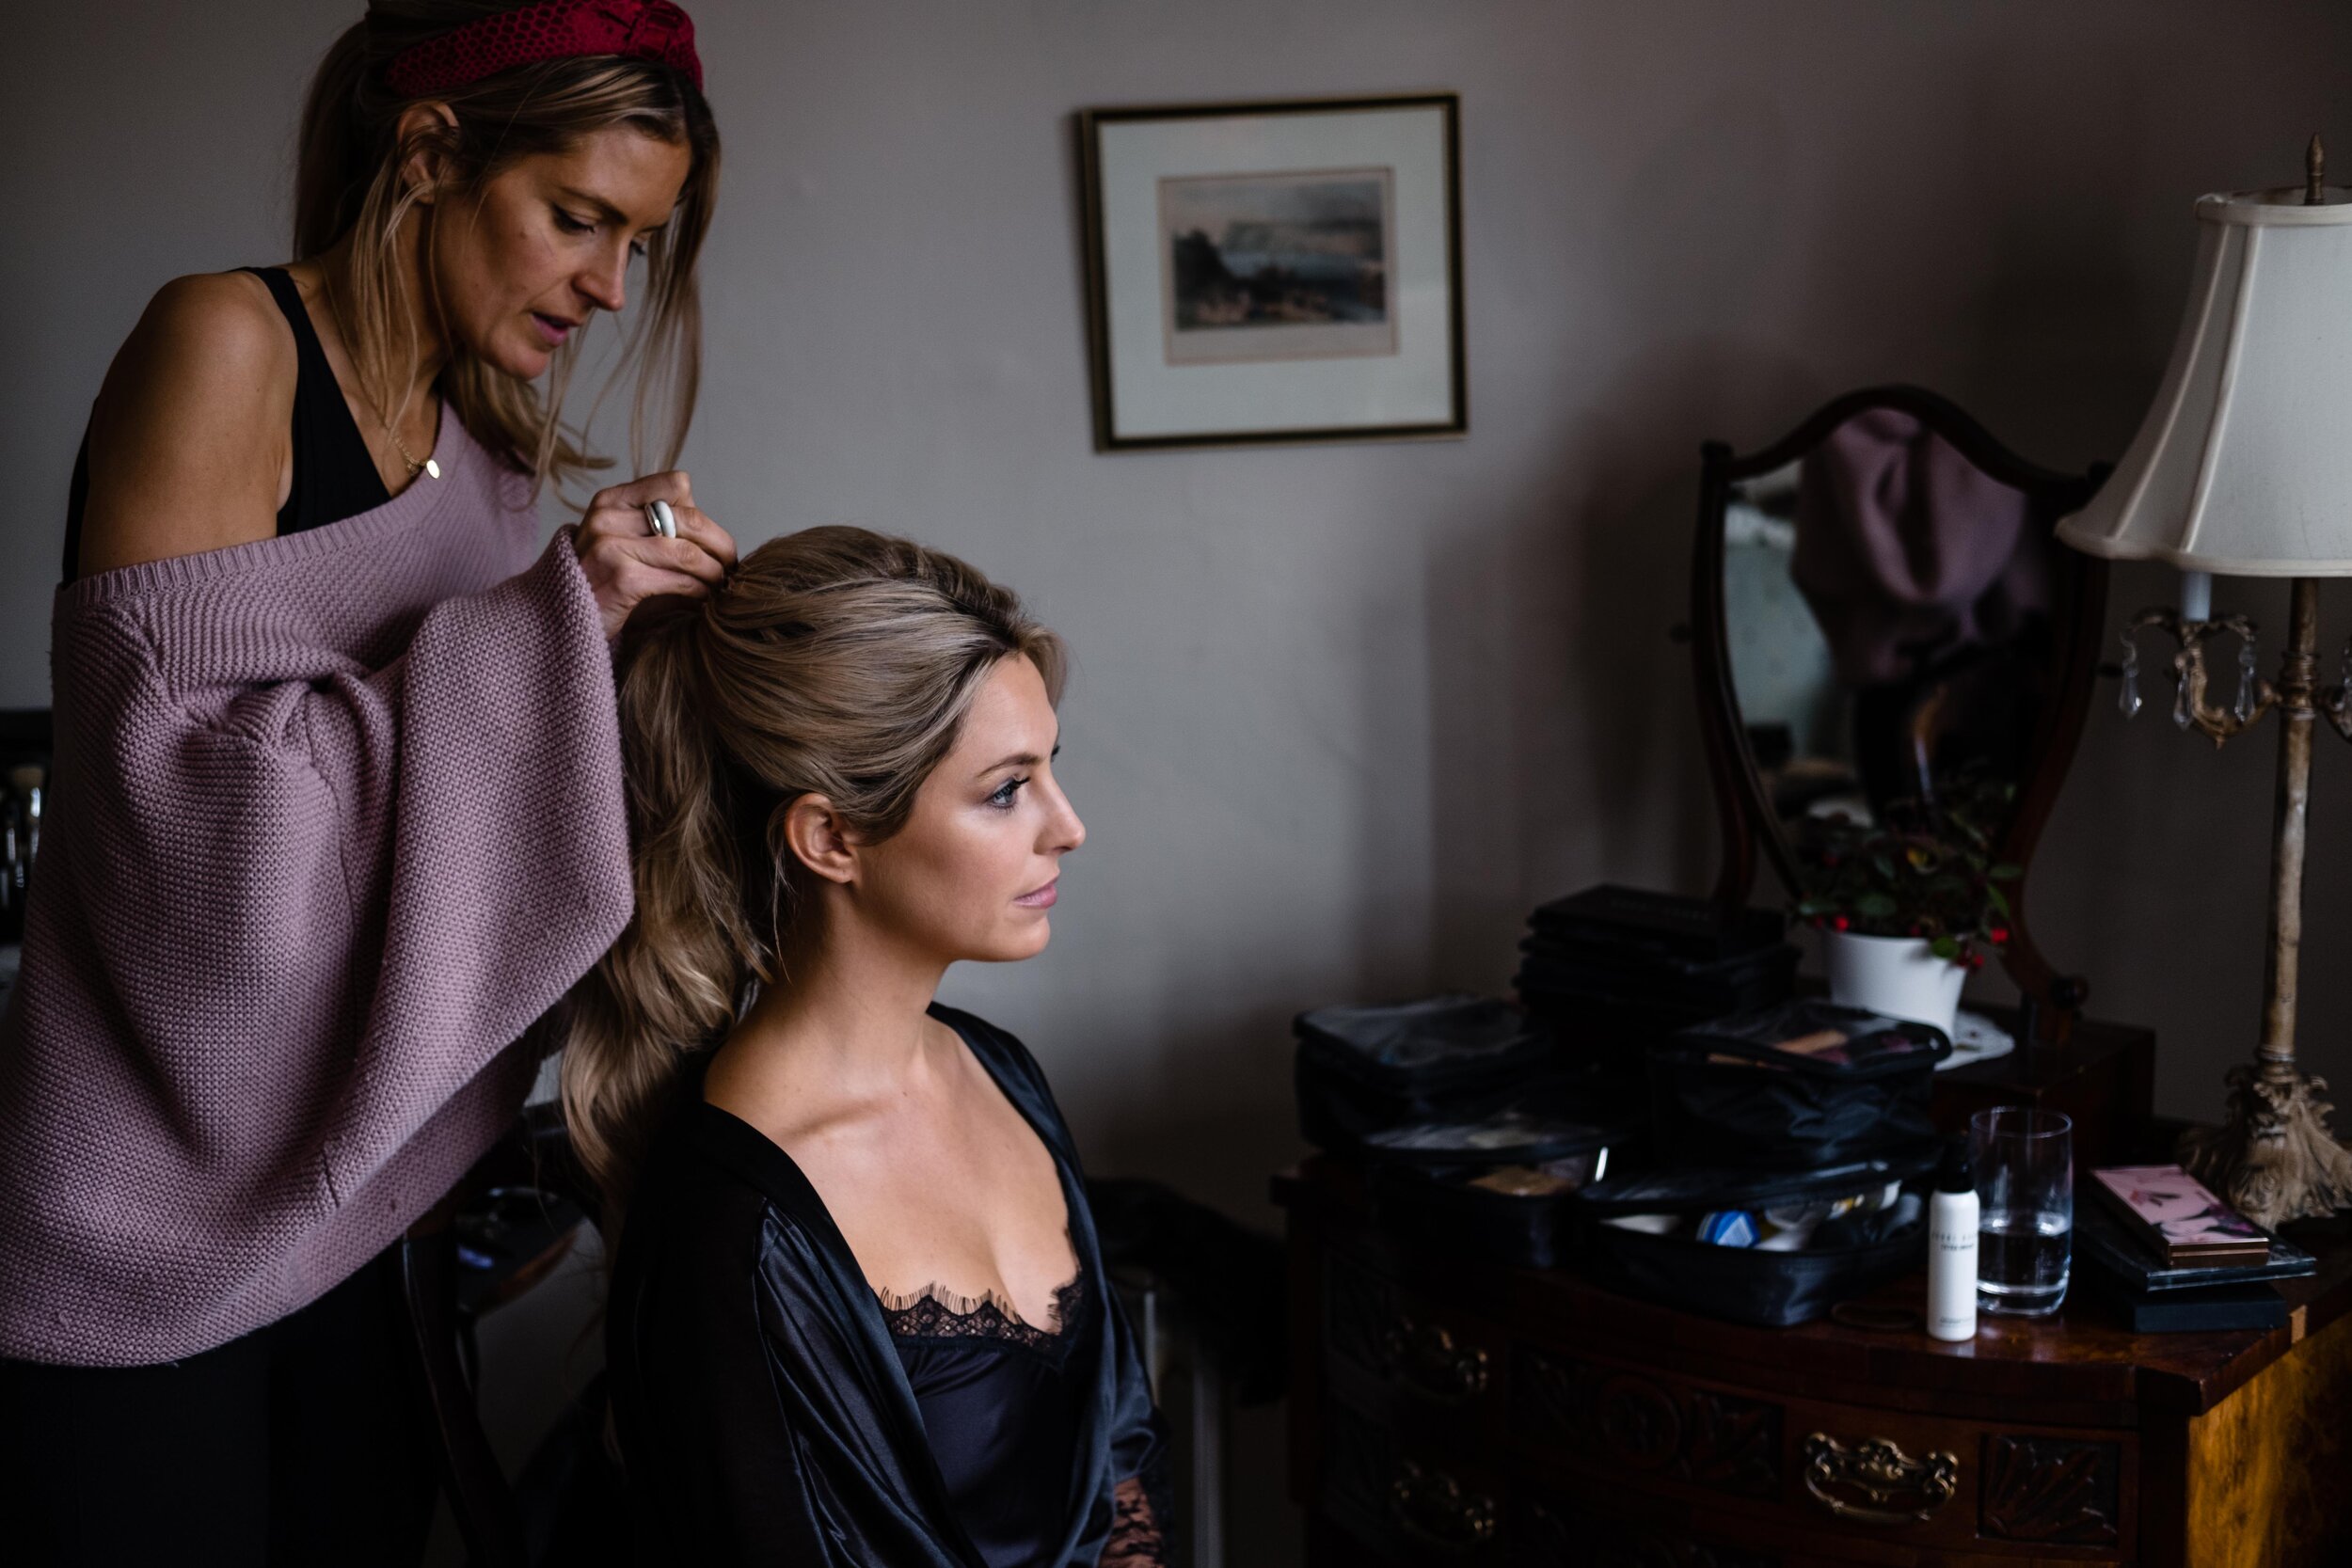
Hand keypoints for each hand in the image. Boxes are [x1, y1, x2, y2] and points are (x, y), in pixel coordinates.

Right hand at [572, 471, 738, 641]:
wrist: (552, 621)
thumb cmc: (596, 585)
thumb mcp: (617, 543)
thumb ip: (652, 528)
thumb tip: (712, 531)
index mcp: (611, 500)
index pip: (676, 485)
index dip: (701, 514)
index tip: (712, 541)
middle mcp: (608, 516)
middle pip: (690, 518)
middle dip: (720, 545)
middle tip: (732, 567)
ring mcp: (611, 545)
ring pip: (689, 551)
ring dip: (715, 573)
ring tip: (721, 587)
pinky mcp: (621, 578)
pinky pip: (680, 580)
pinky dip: (700, 592)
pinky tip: (703, 601)